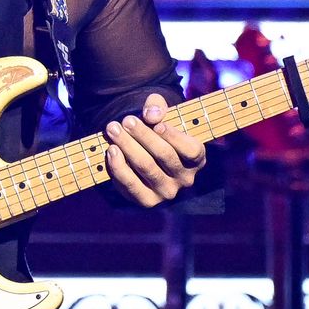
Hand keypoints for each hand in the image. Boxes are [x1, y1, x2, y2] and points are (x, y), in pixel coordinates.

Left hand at [104, 93, 205, 207]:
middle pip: (164, 155)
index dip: (174, 137)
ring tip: (113, 129)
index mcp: (196, 159)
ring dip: (127, 146)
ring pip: (146, 167)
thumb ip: (159, 107)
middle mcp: (185, 179)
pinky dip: (119, 167)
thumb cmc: (157, 130)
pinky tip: (111, 150)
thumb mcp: (162, 114)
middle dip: (143, 135)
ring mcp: (166, 192)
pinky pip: (131, 184)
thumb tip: (151, 114)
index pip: (191, 150)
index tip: (156, 124)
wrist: (144, 155)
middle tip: (126, 120)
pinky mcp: (147, 201)